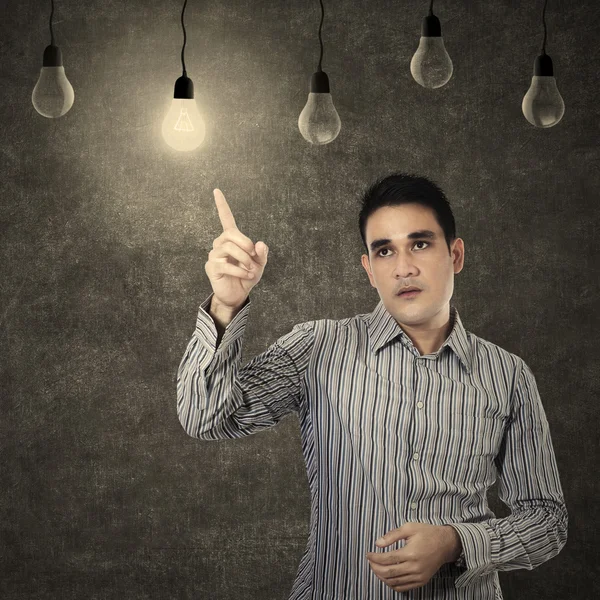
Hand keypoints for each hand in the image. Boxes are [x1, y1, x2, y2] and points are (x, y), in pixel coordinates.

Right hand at [204, 188, 268, 309]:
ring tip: (251, 269)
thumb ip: (262, 253)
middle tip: (253, 256)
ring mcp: (214, 256)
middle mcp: (220, 244)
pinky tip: (247, 275)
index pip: (226, 219)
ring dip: (244, 260)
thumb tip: (260, 244)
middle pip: (230, 235)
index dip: (222, 205)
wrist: (238, 294)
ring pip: (228, 248)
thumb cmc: (247, 275)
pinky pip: (226, 265)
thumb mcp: (259, 263)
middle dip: (245, 244)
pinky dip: (240, 271)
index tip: (216, 190)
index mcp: (231, 239)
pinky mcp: (211, 268)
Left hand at [366, 522, 460, 592]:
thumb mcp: (409, 528)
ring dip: (382, 577)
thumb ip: (392, 535)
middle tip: (370, 562)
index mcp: (410, 553)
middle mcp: (414, 567)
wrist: (445, 544)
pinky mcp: (421, 581)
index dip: (375, 558)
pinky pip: (403, 587)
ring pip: (395, 582)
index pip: (387, 559)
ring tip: (376, 568)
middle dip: (375, 568)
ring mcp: (418, 576)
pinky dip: (392, 584)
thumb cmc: (427, 533)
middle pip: (388, 572)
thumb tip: (378, 543)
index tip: (368, 554)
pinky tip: (387, 577)